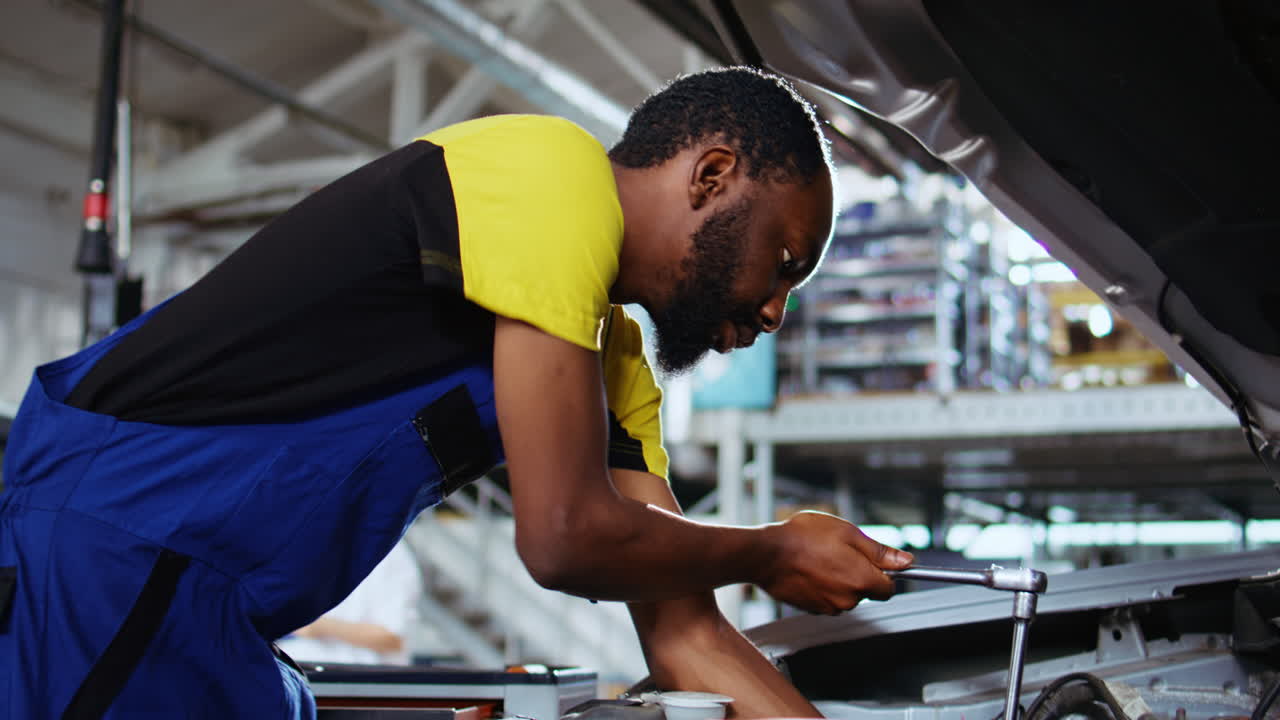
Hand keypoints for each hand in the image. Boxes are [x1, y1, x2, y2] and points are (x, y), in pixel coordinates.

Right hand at [757, 511, 912, 614]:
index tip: (873, 560)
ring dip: (840, 579)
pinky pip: (828, 599)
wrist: (766, 554)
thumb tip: (906, 561)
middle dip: (858, 573)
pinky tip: (810, 569)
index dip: (883, 572)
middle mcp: (848, 599)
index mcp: (861, 580)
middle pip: (866, 591)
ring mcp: (829, 607)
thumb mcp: (847, 533)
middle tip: (839, 551)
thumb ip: (879, 551)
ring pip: (846, 595)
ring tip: (820, 558)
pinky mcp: (813, 609)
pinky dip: (823, 587)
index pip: (889, 587)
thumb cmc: (802, 538)